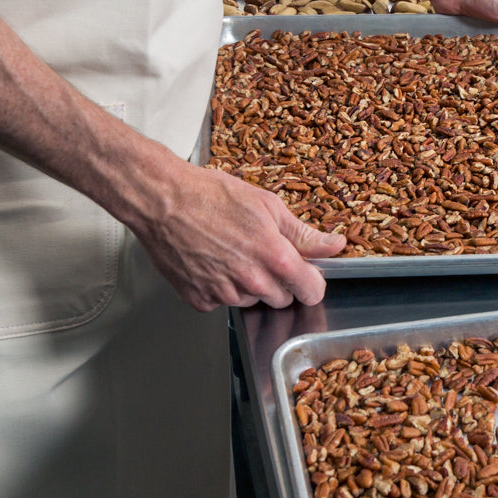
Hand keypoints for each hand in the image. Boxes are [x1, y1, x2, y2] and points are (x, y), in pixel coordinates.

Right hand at [137, 165, 345, 311]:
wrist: (162, 201)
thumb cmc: (210, 195)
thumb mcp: (267, 205)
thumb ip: (303, 233)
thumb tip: (335, 245)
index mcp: (275, 258)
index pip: (311, 291)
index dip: (311, 281)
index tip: (305, 273)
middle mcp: (251, 282)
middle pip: (282, 300)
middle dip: (279, 282)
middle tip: (261, 254)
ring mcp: (223, 294)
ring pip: (251, 301)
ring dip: (249, 285)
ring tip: (231, 252)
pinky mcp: (199, 299)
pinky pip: (221, 302)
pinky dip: (220, 287)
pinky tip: (212, 262)